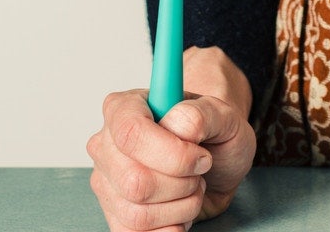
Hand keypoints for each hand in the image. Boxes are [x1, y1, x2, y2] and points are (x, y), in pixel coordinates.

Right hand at [87, 48, 255, 230]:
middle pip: (134, 181)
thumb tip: (177, 124)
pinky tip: (179, 210)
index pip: (131, 132)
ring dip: (180, 207)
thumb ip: (202, 113)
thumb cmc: (212, 135)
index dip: (172, 153)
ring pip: (137, 214)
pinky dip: (169, 228)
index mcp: (124, 108)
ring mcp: (106, 182)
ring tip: (191, 189)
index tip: (201, 157)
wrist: (216, 164)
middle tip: (199, 171)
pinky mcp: (114, 214)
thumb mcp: (222, 115)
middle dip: (181, 184)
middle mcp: (107, 146)